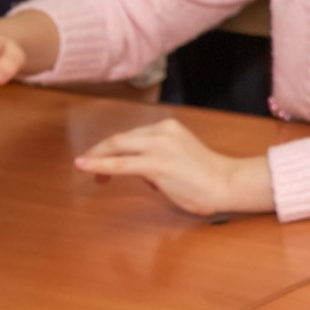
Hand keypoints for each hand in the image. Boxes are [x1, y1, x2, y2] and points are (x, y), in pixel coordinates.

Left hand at [74, 119, 272, 216]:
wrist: (226, 183)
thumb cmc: (207, 176)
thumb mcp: (180, 156)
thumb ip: (159, 157)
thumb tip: (141, 171)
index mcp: (169, 127)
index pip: (133, 135)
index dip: (115, 148)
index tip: (105, 159)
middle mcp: (162, 131)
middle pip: (120, 138)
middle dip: (100, 151)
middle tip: (86, 163)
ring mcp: (158, 146)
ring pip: (117, 147)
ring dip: (97, 158)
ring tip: (84, 167)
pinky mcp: (155, 164)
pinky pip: (120, 164)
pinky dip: (99, 165)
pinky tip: (84, 167)